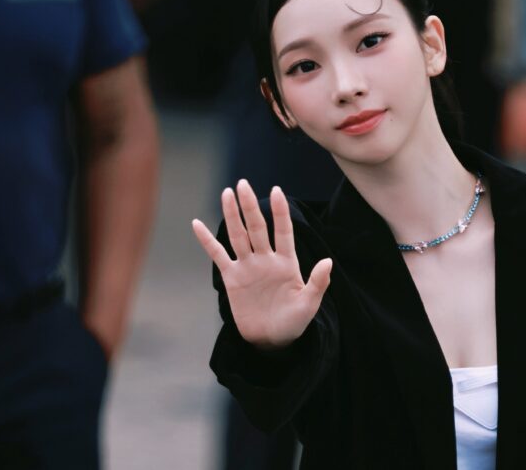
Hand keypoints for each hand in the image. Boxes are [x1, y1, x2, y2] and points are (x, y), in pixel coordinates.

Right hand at [192, 181, 331, 348]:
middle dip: (250, 206)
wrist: (273, 340)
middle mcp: (266, 258)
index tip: (277, 190)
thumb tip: (328, 261)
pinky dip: (207, 240)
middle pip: (257, 227)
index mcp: (287, 262)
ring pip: (239, 235)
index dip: (280, 211)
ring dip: (232, 215)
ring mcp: (248, 266)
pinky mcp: (232, 278)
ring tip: (227, 193)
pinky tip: (197, 224)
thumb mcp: (309, 304)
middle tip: (243, 184)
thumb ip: (318, 283)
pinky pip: (218, 255)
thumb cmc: (295, 322)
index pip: (283, 231)